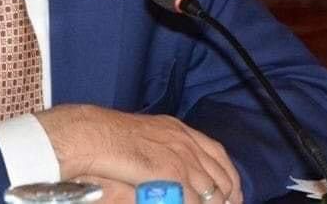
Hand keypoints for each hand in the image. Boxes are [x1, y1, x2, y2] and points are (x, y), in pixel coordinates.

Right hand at [37, 105, 242, 203]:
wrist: (95, 135)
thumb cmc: (109, 136)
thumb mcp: (145, 136)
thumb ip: (162, 151)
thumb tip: (171, 170)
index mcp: (178, 129)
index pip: (216, 152)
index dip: (227, 174)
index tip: (231, 191)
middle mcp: (184, 140)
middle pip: (220, 172)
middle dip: (228, 194)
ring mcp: (180, 156)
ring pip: (210, 190)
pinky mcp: (172, 172)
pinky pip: (193, 199)